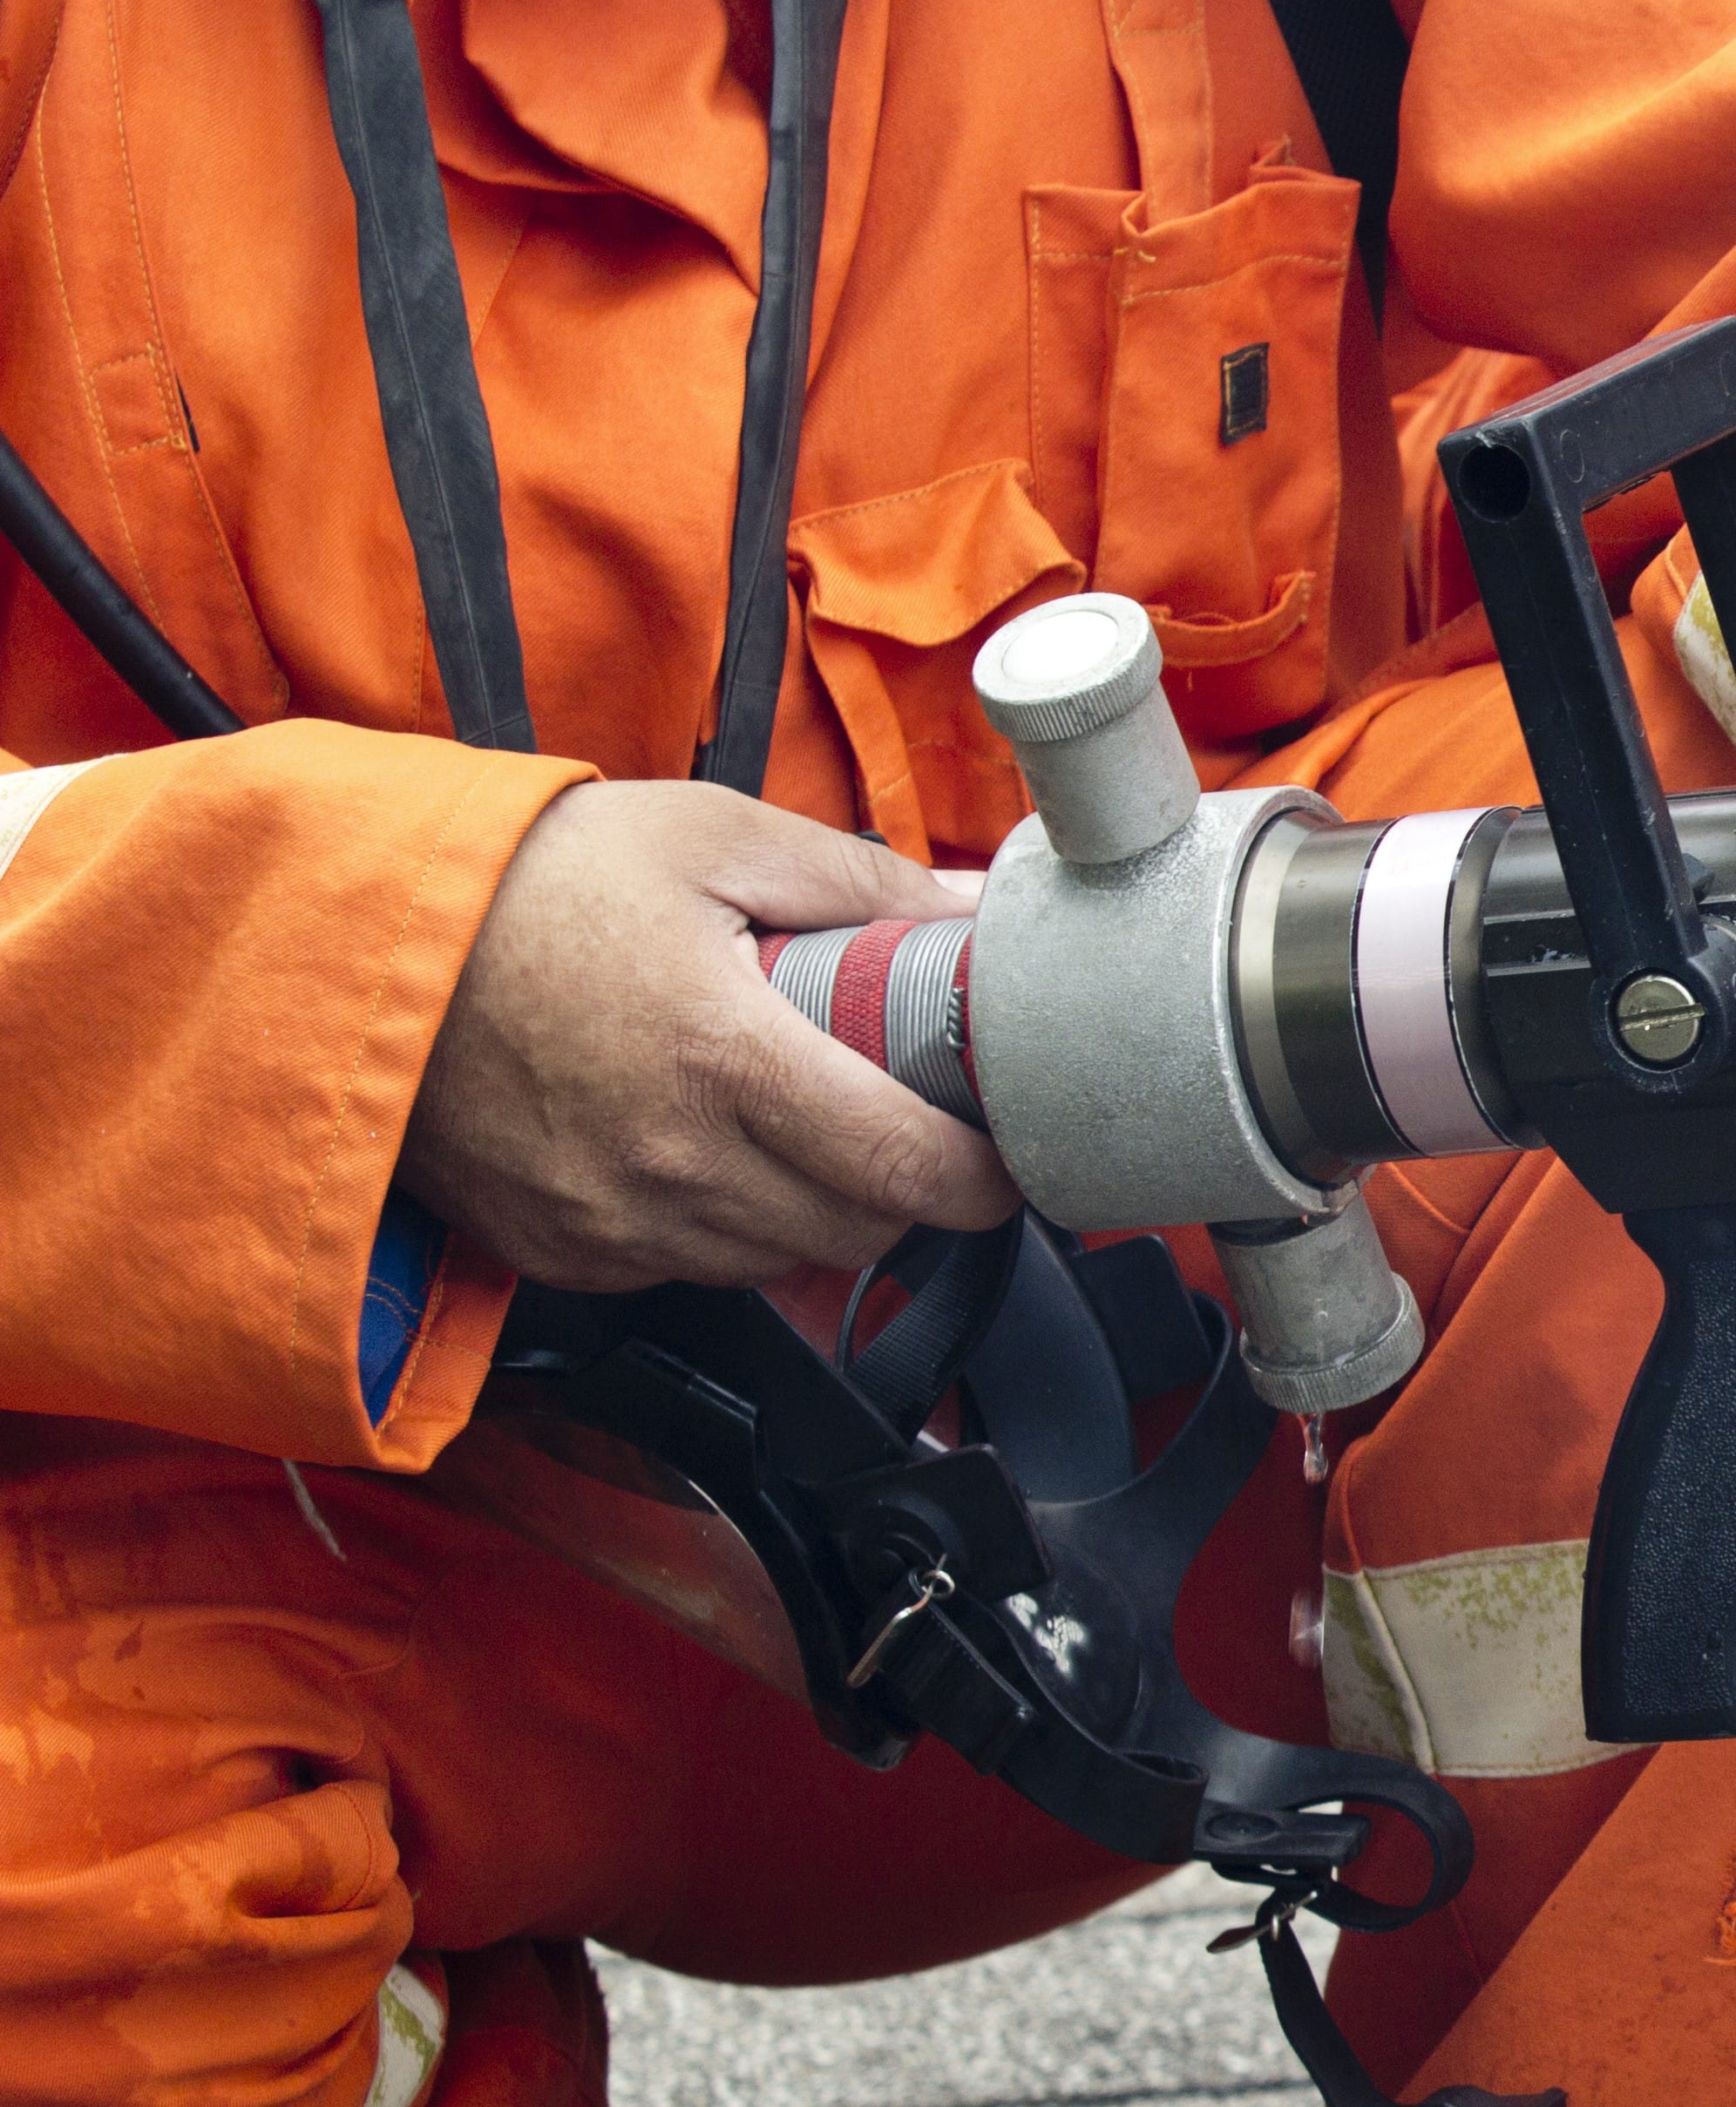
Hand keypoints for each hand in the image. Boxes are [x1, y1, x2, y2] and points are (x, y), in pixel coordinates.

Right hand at [399, 783, 1018, 1289]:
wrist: (355, 938)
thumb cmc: (529, 879)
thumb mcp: (710, 836)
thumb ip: (858, 882)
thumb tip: (969, 915)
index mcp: (727, 1061)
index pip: (909, 1171)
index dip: (984, 1178)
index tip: (1008, 1157)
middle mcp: (673, 1165)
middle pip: (859, 1231)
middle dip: (905, 1187)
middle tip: (906, 1121)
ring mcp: (611, 1221)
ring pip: (779, 1259)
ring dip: (815, 1210)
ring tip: (798, 1124)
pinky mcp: (559, 1252)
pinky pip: (684, 1270)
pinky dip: (720, 1225)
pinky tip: (701, 1147)